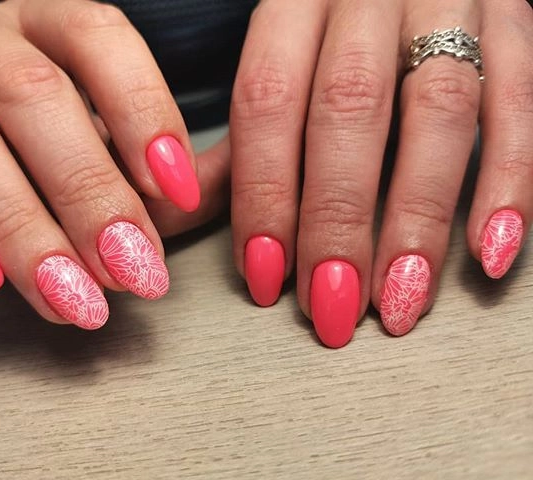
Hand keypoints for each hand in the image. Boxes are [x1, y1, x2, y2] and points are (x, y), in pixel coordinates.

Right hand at [0, 0, 227, 328]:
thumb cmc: (36, 133)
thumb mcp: (103, 132)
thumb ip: (157, 159)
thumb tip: (212, 190)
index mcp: (46, 24)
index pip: (99, 40)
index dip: (145, 113)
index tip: (178, 192)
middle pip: (33, 98)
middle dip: (90, 193)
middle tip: (133, 269)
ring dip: (22, 228)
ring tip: (73, 296)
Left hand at [230, 0, 531, 346]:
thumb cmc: (332, 19)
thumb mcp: (281, 47)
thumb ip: (250, 121)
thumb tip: (197, 199)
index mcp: (296, 1)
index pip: (268, 102)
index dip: (263, 196)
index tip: (265, 273)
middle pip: (348, 113)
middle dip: (336, 223)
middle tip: (330, 306)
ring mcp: (447, 1)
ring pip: (437, 112)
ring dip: (417, 219)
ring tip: (398, 300)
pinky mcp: (511, 18)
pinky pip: (518, 99)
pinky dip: (509, 180)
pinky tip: (486, 251)